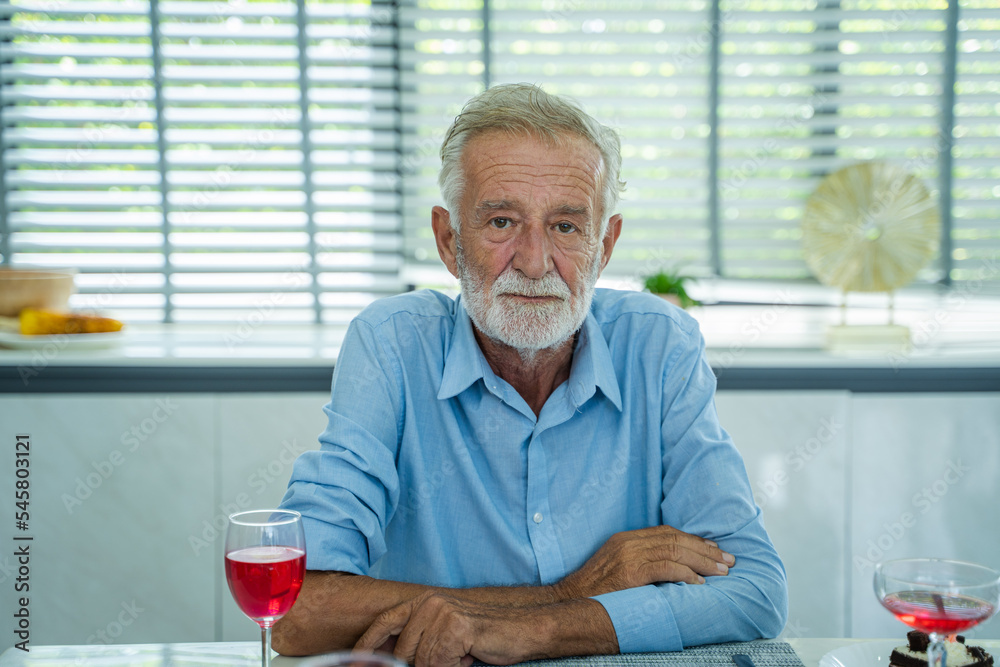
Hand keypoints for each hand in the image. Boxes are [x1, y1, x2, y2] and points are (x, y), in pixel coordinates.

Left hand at [355, 591, 533, 666]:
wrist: (521, 629)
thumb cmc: (483, 636)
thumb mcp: (444, 634)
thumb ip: (417, 640)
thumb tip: (390, 658)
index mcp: (423, 601)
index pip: (385, 622)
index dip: (366, 643)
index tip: (353, 660)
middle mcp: (429, 603)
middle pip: (402, 651)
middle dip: (420, 665)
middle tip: (450, 658)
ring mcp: (442, 612)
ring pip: (420, 661)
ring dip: (440, 666)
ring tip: (461, 656)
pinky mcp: (455, 627)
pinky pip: (438, 663)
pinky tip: (467, 656)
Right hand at [555, 525, 735, 599]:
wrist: (570, 599)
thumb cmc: (595, 590)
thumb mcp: (616, 566)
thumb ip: (639, 560)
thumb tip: (670, 567)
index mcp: (627, 538)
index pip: (667, 533)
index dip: (693, 540)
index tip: (713, 549)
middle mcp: (629, 542)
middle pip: (675, 539)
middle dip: (705, 549)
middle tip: (727, 560)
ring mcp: (629, 556)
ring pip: (675, 551)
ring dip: (702, 561)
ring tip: (721, 572)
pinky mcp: (631, 572)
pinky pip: (666, 569)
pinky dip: (686, 574)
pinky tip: (699, 583)